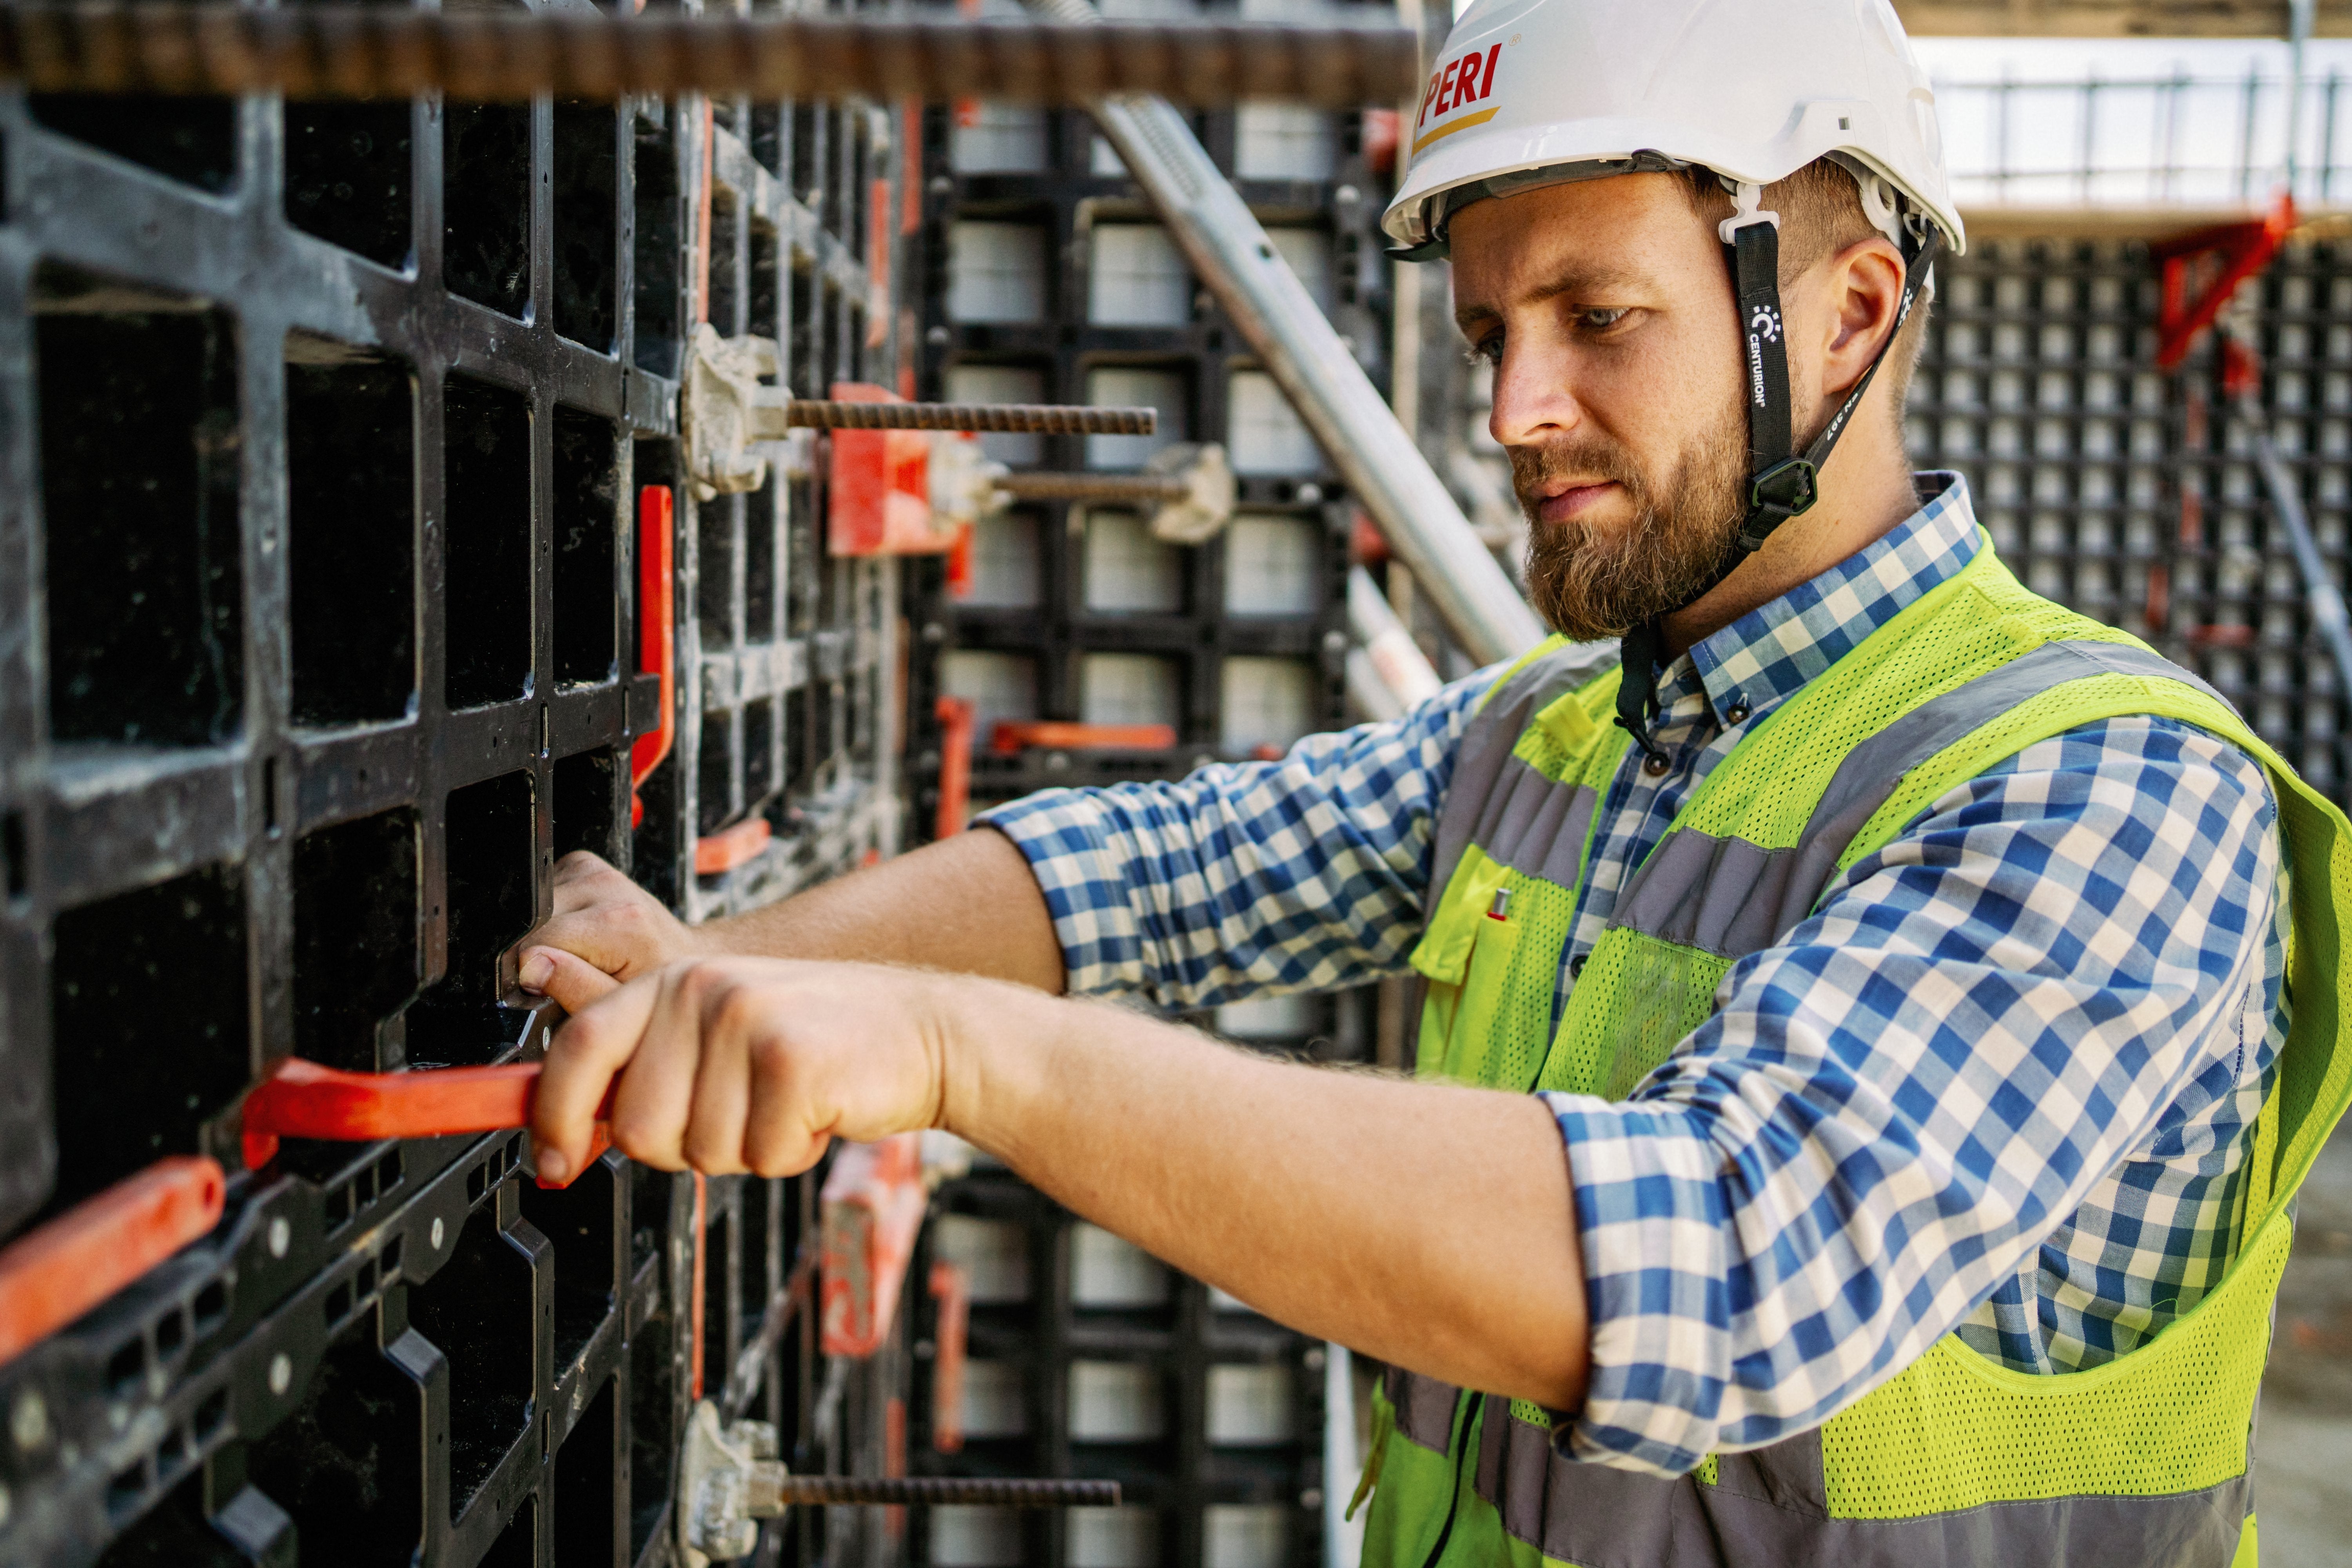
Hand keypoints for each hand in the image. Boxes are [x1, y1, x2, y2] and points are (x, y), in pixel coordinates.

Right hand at [511, 851, 706, 993]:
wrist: (680, 953)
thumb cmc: (652, 983)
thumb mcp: (616, 1002)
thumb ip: (574, 987)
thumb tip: (530, 966)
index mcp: (620, 922)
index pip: (536, 945)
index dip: (533, 974)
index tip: (554, 988)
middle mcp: (606, 886)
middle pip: (531, 925)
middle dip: (539, 954)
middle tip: (577, 970)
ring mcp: (594, 870)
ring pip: (531, 910)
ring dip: (544, 935)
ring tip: (583, 950)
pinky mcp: (583, 865)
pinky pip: (541, 896)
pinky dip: (550, 918)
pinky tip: (578, 931)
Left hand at [526, 953, 957, 1184]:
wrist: (923, 1031)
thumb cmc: (819, 1043)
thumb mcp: (718, 1035)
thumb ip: (644, 1067)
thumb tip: (565, 1127)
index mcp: (673, 980)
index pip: (579, 1047)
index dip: (553, 1116)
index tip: (553, 1160)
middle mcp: (701, 989)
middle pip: (637, 1124)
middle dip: (686, 1144)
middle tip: (739, 1113)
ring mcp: (746, 1020)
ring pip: (698, 1151)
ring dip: (746, 1149)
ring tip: (783, 1105)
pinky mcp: (791, 1061)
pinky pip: (759, 1156)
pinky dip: (790, 1154)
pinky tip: (815, 1112)